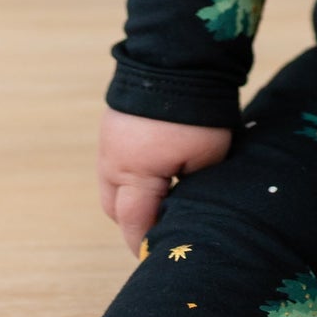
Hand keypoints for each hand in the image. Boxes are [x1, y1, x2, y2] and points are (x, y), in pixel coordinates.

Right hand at [97, 106, 233, 255]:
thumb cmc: (196, 113)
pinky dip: (132, 172)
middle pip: (117, 208)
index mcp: (134, 175)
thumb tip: (188, 208)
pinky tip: (156, 169)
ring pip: (114, 184)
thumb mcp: (207, 158)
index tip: (156, 258)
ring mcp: (109, 141)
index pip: (134, 225)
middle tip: (161, 230)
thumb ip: (193, 189)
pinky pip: (117, 161)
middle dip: (135, 222)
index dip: (145, 245)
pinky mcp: (114, 124)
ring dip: (133, 196)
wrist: (178, 57)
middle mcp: (113, 161)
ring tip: (162, 200)